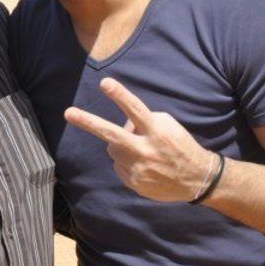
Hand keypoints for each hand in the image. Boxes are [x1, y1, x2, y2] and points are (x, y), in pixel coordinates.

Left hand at [64, 78, 213, 202]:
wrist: (196, 179)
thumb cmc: (178, 145)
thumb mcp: (167, 125)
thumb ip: (142, 121)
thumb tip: (122, 124)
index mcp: (157, 131)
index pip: (136, 109)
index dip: (120, 95)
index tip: (104, 83)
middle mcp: (145, 150)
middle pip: (112, 134)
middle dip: (88, 122)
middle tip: (68, 113)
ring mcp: (138, 168)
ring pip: (113, 149)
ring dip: (121, 146)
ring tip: (142, 150)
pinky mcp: (134, 183)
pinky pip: (119, 166)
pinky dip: (127, 163)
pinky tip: (145, 166)